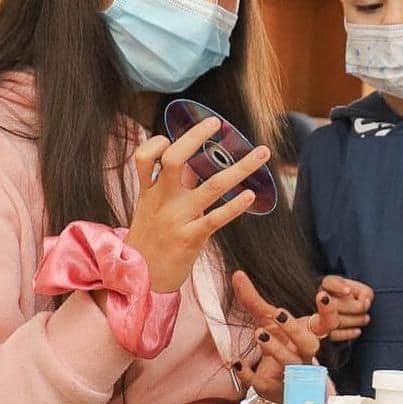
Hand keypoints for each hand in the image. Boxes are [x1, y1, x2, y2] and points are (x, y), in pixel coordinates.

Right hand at [126, 117, 269, 292]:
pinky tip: (251, 195)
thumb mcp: (149, 210)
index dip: (158, 142)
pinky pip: (216, 218)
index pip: (144, 157)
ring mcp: (177, 219)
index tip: (174, 135)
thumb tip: (192, 163)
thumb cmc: (150, 242)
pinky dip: (235, 206)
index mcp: (150, 192)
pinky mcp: (191, 238)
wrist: (140, 281)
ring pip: (211, 186)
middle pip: (175, 160)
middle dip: (195, 137)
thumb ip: (169, 186)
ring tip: (261, 153)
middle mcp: (162, 201)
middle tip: (216, 122)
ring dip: (241, 167)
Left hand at [230, 271, 339, 401]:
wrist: (280, 384)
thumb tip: (237, 274)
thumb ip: (253, 299)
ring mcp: (292, 376)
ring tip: (259, 332)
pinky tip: (236, 363)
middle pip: (310, 345)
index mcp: (310, 337)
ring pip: (291, 365)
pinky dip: (249, 375)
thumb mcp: (266, 320)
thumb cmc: (278, 344)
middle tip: (279, 313)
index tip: (321, 294)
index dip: (328, 311)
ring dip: (276, 349)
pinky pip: (264, 385)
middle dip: (295, 329)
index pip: (329, 324)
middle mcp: (305, 357)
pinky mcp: (274, 391)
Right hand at [319, 275, 373, 340]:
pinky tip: (358, 331)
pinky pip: (333, 335)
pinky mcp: (323, 331)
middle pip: (333, 303)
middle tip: (365, 307)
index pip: (329, 283)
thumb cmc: (357, 299)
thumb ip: (365, 294)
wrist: (350, 313)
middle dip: (352, 307)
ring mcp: (319, 314)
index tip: (349, 291)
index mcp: (328, 284)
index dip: (338, 287)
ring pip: (332, 320)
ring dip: (353, 320)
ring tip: (366, 318)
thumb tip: (364, 303)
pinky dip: (347, 333)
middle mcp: (320, 297)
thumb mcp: (363, 291)